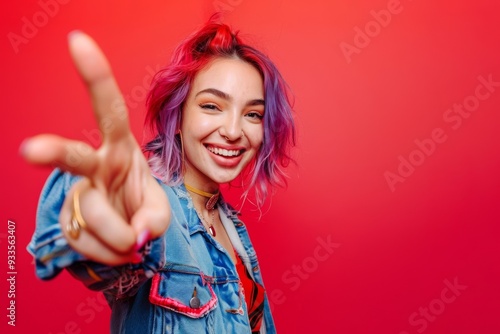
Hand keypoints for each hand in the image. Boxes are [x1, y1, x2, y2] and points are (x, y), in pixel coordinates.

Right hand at [21, 32, 169, 264]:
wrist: (126, 233)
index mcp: (119, 147)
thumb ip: (156, 218)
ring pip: (93, 217)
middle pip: (74, 157)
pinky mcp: (68, 222)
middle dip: (53, 152)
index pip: (108, 109)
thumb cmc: (141, 206)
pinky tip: (114, 248)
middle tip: (30, 151)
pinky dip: (109, 254)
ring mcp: (77, 194)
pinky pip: (89, 244)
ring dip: (119, 238)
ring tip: (131, 241)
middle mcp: (94, 166)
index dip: (94, 76)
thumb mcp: (159, 208)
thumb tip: (137, 237)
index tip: (76, 41)